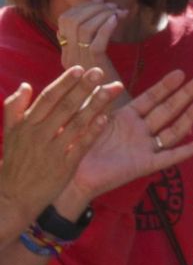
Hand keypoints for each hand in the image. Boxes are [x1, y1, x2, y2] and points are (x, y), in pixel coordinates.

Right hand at [0, 67, 122, 229]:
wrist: (14, 196)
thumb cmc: (15, 162)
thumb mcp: (10, 133)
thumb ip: (15, 108)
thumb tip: (26, 85)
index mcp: (26, 124)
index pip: (48, 98)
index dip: (64, 83)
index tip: (80, 68)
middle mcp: (39, 134)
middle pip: (64, 106)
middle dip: (83, 88)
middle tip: (100, 72)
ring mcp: (53, 150)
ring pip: (77, 123)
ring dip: (95, 104)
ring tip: (111, 89)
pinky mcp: (65, 166)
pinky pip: (81, 145)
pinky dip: (93, 131)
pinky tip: (105, 119)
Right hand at [56, 0, 128, 82]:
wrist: (114, 113)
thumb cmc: (109, 88)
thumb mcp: (97, 63)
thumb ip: (93, 43)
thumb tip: (102, 18)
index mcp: (66, 53)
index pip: (64, 20)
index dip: (82, 7)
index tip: (101, 3)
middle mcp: (68, 57)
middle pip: (71, 20)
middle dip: (92, 7)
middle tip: (111, 5)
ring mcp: (79, 62)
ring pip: (82, 27)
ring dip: (102, 14)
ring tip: (117, 12)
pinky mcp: (94, 68)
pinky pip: (96, 40)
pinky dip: (107, 26)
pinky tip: (118, 20)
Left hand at [59, 70, 192, 212]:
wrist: (71, 175)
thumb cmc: (75, 146)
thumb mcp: (85, 116)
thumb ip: (98, 100)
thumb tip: (112, 81)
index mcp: (125, 118)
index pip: (150, 98)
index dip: (165, 86)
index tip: (180, 73)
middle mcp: (139, 131)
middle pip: (167, 110)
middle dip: (185, 94)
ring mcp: (144, 147)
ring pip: (173, 129)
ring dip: (189, 116)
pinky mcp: (145, 165)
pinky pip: (171, 157)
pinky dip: (188, 150)